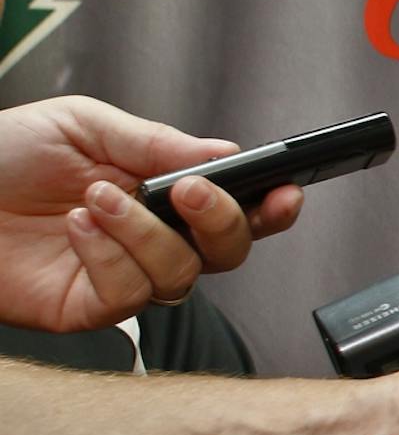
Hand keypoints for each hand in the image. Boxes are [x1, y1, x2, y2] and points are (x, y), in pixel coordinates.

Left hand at [0, 95, 302, 331]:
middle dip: (224, 222)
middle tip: (193, 193)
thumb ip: (156, 142)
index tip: (285, 192)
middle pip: (227, 252)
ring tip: (97, 198)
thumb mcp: (82, 126)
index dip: (268, 207)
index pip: (233, 209)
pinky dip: (107, 256)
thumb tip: (224, 154)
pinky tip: (76, 227)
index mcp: (158, 193)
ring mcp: (122, 276)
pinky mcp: (89, 309)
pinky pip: (129, 295)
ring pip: (182, 275)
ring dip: (146, 235)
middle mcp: (149, 238)